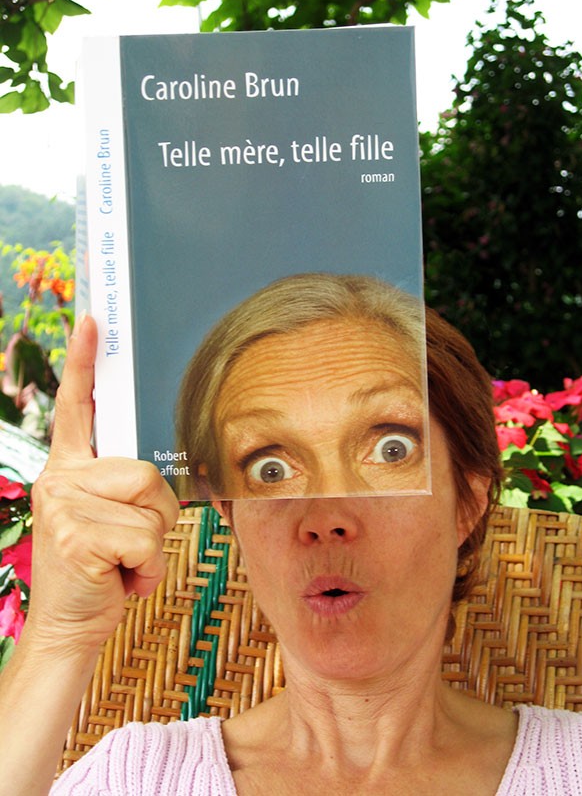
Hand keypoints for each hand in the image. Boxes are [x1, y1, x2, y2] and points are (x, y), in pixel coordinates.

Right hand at [28, 314, 179, 653]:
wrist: (72, 625)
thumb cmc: (102, 571)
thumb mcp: (111, 520)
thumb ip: (124, 488)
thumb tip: (155, 473)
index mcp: (69, 469)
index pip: (76, 407)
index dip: (83, 363)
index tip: (92, 322)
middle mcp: (60, 478)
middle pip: (146, 471)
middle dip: (157, 514)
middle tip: (130, 546)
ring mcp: (64, 504)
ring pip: (153, 502)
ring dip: (153, 542)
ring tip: (124, 562)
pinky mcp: (76, 534)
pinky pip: (147, 537)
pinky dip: (148, 568)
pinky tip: (121, 579)